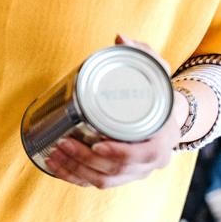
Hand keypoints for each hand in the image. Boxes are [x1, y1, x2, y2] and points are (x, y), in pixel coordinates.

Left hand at [45, 35, 185, 189]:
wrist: (166, 119)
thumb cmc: (159, 95)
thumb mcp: (158, 72)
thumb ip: (143, 53)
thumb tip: (119, 38)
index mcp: (163, 140)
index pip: (142, 154)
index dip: (118, 153)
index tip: (96, 145)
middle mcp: (149, 163)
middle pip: (115, 169)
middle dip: (84, 160)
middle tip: (63, 143)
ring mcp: (134, 173)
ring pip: (101, 180)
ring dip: (74, 170)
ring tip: (54, 154)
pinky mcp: (118, 178)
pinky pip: (93, 183)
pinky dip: (73, 177)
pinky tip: (55, 166)